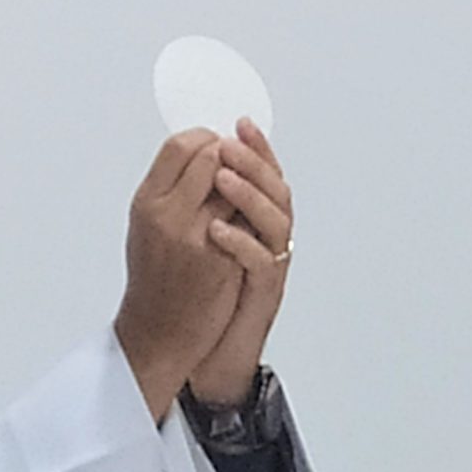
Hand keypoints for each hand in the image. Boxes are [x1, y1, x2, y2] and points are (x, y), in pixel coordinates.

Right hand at [116, 129, 245, 419]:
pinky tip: (253, 218)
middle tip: (240, 163)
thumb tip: (205, 152)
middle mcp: (169, 216)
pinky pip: (248, 221)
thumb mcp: (147, 226)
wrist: (159, 332)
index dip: (206, 139)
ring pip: (236, 186)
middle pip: (212, 158)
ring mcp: (197, 237)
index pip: (180, 146)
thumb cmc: (154, 279)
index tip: (218, 144)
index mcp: (147, 203)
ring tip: (246, 191)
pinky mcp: (222, 259)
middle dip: (233, 155)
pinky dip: (254, 214)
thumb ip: (171, 190)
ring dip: (247, 183)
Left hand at [187, 118, 293, 406]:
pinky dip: (241, 244)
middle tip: (230, 144)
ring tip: (222, 179)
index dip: (256, 147)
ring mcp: (270, 266)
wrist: (203, 349)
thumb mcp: (198, 239)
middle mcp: (270, 240)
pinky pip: (262, 263)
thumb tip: (193, 157)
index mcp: (256, 222)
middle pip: (278, 190)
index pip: (265, 174)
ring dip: (249, 197)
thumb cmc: (200, 295)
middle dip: (256, 162)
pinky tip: (217, 231)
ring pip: (277, 222)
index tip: (238, 123)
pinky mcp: (263, 295)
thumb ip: (204, 202)